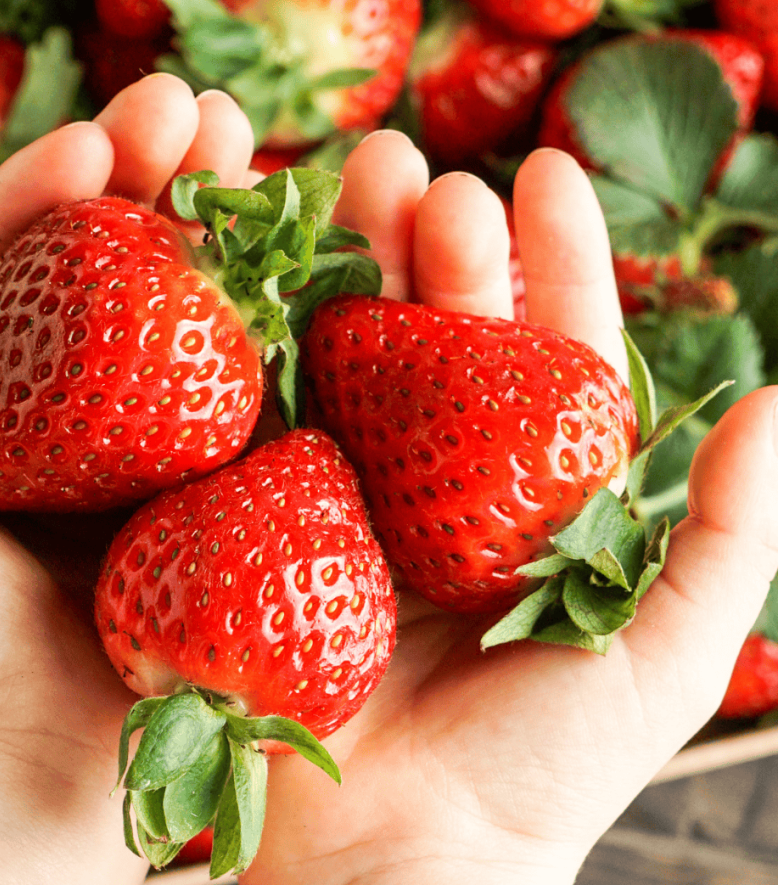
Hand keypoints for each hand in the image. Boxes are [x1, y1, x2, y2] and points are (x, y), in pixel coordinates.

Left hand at [0, 74, 254, 884]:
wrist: (12, 785)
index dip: (38, 185)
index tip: (100, 139)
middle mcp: (35, 413)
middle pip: (91, 269)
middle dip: (147, 180)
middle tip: (203, 114)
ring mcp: (128, 452)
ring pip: (171, 317)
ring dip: (218, 231)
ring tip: (264, 155)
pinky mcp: (201, 495)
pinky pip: (236, 397)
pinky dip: (270, 329)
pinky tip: (311, 266)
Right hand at [249, 136, 777, 883]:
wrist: (394, 868)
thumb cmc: (535, 775)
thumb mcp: (658, 655)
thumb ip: (726, 535)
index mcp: (530, 501)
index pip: (549, 357)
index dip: (552, 263)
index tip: (541, 172)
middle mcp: (436, 487)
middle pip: (441, 342)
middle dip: (437, 250)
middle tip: (422, 174)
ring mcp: (345, 502)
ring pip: (352, 363)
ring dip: (351, 273)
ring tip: (346, 185)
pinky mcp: (262, 529)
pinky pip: (268, 429)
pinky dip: (266, 354)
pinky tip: (260, 284)